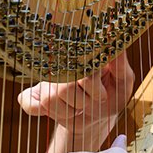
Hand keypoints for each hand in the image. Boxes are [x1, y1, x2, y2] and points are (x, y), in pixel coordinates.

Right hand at [18, 54, 134, 134]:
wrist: (98, 116)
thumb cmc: (113, 95)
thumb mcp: (123, 80)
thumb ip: (119, 62)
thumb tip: (115, 36)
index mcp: (82, 56)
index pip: (81, 70)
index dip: (92, 88)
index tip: (102, 95)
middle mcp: (62, 64)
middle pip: (65, 88)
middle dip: (83, 101)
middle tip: (92, 101)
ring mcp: (47, 79)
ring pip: (50, 99)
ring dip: (69, 111)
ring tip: (78, 106)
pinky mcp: (36, 94)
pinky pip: (29, 103)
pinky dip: (39, 111)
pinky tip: (53, 111)